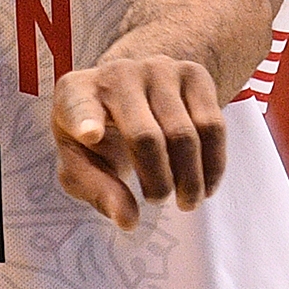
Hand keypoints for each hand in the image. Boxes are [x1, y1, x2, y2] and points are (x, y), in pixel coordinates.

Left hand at [51, 57, 229, 228]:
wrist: (131, 92)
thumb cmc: (98, 133)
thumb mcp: (83, 163)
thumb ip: (98, 191)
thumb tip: (128, 220)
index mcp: (75, 94)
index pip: (78, 107)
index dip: (84, 120)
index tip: (89, 135)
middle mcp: (115, 73)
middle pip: (145, 137)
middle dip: (158, 181)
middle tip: (158, 200)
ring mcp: (157, 68)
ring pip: (185, 134)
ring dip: (190, 178)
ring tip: (187, 200)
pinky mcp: (192, 73)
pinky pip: (212, 125)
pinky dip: (213, 163)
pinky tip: (206, 183)